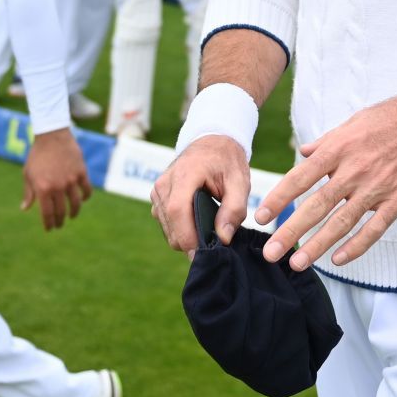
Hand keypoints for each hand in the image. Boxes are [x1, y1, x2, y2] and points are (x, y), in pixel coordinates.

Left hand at [21, 129, 91, 230]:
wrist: (52, 136)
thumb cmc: (37, 155)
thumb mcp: (28, 174)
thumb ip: (29, 192)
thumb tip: (25, 209)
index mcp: (43, 188)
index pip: (47, 213)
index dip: (49, 223)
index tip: (49, 228)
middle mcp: (58, 187)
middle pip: (61, 211)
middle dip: (60, 221)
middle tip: (59, 225)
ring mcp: (71, 180)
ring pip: (76, 203)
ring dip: (74, 213)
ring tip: (72, 216)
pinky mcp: (81, 172)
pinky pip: (86, 190)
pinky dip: (85, 197)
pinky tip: (83, 200)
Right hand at [151, 134, 251, 254]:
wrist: (211, 142)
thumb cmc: (227, 161)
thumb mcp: (239, 182)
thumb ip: (234, 209)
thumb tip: (223, 238)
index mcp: (185, 175)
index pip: (177, 212)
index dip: (188, 236)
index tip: (204, 254)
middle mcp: (164, 184)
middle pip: (171, 225)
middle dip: (190, 241)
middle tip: (215, 243)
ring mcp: (157, 191)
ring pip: (167, 229)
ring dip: (186, 236)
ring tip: (208, 229)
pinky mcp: (157, 198)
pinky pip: (165, 223)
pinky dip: (181, 229)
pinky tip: (198, 223)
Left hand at [257, 76, 396, 270]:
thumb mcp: (357, 119)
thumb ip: (328, 140)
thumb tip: (304, 152)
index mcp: (341, 147)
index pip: (300, 178)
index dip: (279, 198)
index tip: (261, 216)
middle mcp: (355, 170)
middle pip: (316, 206)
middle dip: (290, 231)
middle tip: (269, 252)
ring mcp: (378, 187)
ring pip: (341, 223)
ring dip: (317, 245)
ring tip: (297, 263)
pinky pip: (375, 229)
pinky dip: (357, 246)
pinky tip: (339, 259)